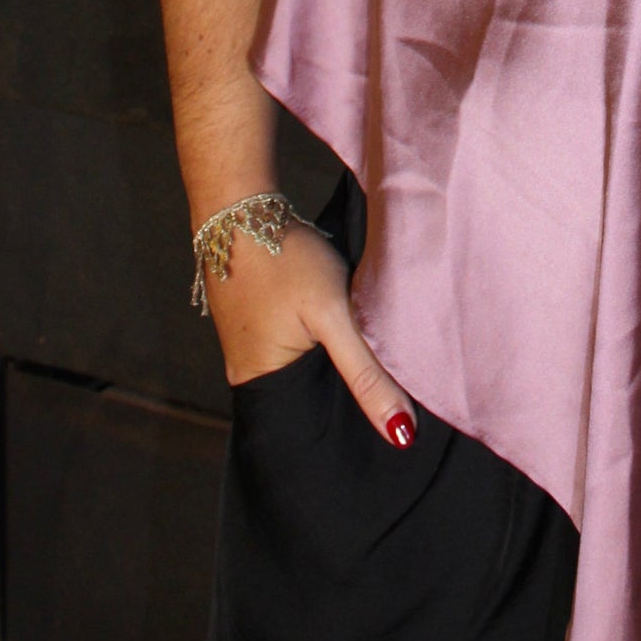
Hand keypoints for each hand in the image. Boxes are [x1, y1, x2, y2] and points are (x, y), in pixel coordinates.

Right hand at [204, 216, 418, 448]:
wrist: (241, 207)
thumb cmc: (285, 257)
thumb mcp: (332, 313)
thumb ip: (365, 373)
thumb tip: (400, 433)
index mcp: (261, 386)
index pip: (317, 427)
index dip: (356, 425)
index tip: (395, 425)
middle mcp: (248, 378)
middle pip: (312, 403)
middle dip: (348, 399)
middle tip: (389, 388)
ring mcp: (247, 352)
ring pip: (306, 374)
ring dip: (335, 368)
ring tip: (372, 361)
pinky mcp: (253, 328)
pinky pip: (294, 352)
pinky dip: (319, 346)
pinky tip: (341, 333)